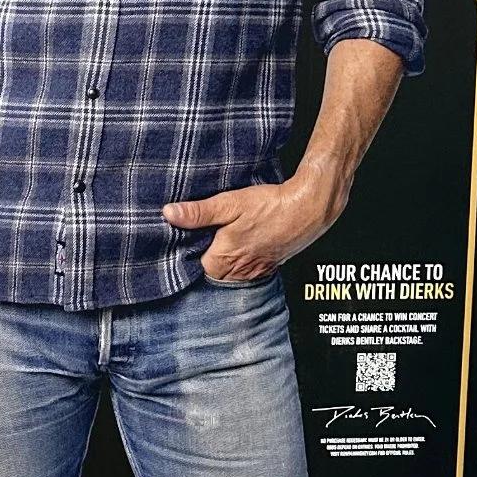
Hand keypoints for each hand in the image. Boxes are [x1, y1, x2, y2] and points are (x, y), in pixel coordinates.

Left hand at [163, 173, 342, 282]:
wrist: (307, 209)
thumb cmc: (270, 206)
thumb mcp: (229, 204)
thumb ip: (198, 213)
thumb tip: (169, 214)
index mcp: (222, 261)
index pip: (189, 264)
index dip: (183, 247)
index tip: (179, 235)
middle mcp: (236, 273)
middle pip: (208, 268)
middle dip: (202, 251)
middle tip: (200, 231)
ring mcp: (252, 272)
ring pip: (226, 269)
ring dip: (221, 254)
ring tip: (220, 234)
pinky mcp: (265, 266)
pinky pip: (243, 267)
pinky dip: (238, 256)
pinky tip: (240, 240)